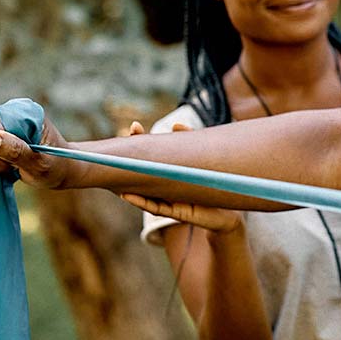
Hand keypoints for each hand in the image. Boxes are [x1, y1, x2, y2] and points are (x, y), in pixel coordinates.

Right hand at [0, 113, 74, 188]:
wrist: (60, 168)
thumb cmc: (54, 167)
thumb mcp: (39, 164)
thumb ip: (16, 151)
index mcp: (24, 113)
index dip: (0, 154)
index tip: (19, 163)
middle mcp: (9, 112)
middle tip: (17, 165)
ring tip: (14, 164)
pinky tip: (7, 163)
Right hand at [118, 121, 245, 233]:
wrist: (226, 213)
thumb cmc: (212, 184)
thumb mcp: (204, 160)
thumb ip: (192, 143)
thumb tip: (175, 126)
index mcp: (167, 172)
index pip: (151, 155)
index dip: (141, 141)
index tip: (133, 126)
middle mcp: (162, 186)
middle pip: (142, 171)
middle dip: (131, 157)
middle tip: (124, 139)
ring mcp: (166, 199)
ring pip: (141, 191)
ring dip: (127, 181)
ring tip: (114, 168)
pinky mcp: (174, 213)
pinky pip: (153, 207)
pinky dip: (140, 201)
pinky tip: (126, 194)